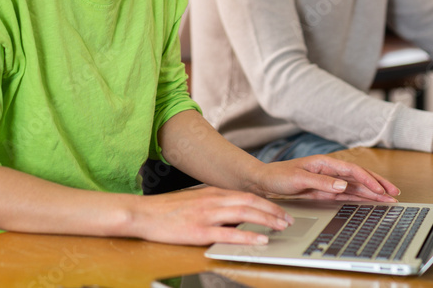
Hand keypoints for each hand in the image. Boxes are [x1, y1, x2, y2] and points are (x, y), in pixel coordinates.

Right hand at [129, 186, 294, 245]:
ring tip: (281, 227)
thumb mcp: (194, 200)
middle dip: (273, 211)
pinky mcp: (199, 231)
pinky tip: (259, 239)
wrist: (142, 213)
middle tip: (289, 220)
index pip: (246, 195)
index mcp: (212, 193)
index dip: (267, 203)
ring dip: (266, 220)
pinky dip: (247, 236)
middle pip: (250, 202)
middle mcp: (212, 200)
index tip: (281, 210)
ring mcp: (206, 215)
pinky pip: (228, 233)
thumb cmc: (167, 210)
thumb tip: (234, 212)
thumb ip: (214, 204)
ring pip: (243, 213)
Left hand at [250, 155, 399, 202]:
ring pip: (355, 186)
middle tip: (395, 194)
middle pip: (359, 177)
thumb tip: (343, 185)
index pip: (352, 171)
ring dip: (372, 192)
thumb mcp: (298, 178)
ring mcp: (328, 181)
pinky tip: (370, 201)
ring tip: (389, 199)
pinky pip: (346, 194)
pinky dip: (360, 198)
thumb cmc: (278, 176)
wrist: (264, 182)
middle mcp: (329, 171)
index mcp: (324, 163)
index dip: (369, 180)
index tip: (381, 189)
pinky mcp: (325, 190)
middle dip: (378, 184)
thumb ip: (321, 181)